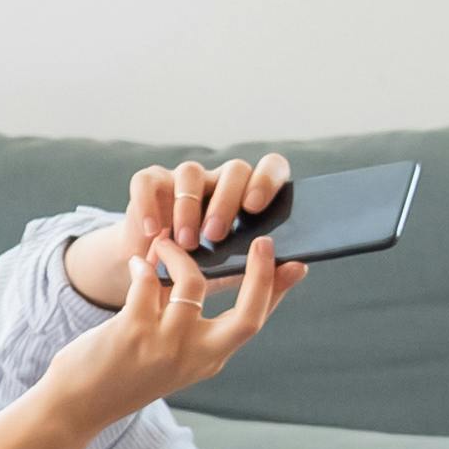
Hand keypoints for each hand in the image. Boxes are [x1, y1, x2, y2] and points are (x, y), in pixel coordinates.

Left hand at [38, 226, 300, 422]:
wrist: (77, 406)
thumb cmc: (121, 372)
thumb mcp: (170, 355)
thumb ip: (192, 325)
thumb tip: (204, 277)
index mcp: (209, 359)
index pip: (255, 322)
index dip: (277, 292)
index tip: (295, 265)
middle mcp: (195, 357)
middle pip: (248, 316)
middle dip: (259, 275)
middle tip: (261, 241)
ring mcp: (165, 346)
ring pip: (193, 285)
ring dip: (178, 254)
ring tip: (163, 243)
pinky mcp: (133, 333)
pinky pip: (148, 282)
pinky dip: (144, 265)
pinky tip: (137, 263)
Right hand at [69, 154, 292, 305]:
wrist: (152, 280)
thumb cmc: (201, 275)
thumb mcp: (234, 277)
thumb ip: (267, 274)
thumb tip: (300, 267)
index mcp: (249, 197)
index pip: (271, 168)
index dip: (267, 180)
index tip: (255, 207)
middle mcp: (220, 182)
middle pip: (235, 169)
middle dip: (226, 202)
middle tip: (216, 236)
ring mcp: (184, 180)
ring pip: (191, 171)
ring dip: (189, 207)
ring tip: (186, 243)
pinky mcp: (151, 184)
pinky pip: (148, 181)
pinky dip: (148, 205)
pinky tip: (151, 231)